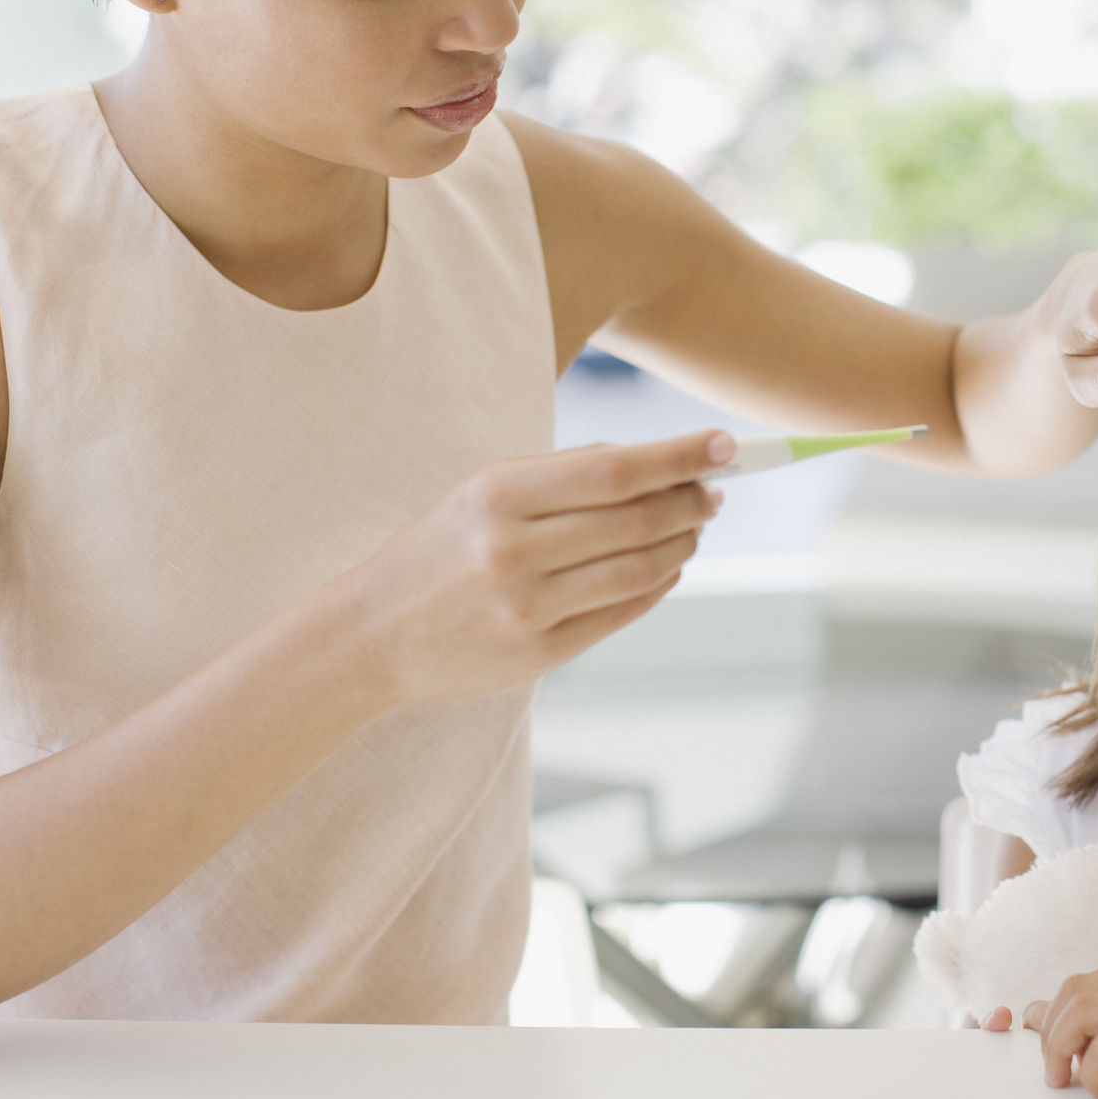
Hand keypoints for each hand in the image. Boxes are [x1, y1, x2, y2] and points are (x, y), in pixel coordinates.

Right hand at [345, 430, 730, 706]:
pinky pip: (622, 613)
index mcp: (499, 496)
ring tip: (697, 525)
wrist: (372, 635)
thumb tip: (654, 461)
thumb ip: (563, 473)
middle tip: (716, 489)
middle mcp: (514, 552)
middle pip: (637, 521)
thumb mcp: (482, 490)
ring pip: (639, 570)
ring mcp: (528, 609)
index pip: (615, 470)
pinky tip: (669, 565)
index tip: (725, 444)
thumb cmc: (440, 547)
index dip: (679, 457)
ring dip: (684, 543)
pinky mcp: (539, 654)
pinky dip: (658, 584)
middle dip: (692, 500)